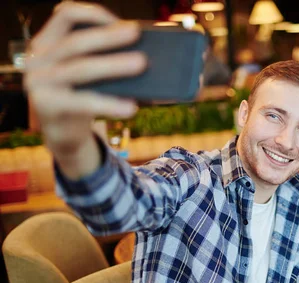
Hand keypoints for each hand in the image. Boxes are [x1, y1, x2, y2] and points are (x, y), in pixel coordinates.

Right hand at [24, 2, 145, 166]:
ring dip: (113, 65)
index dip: (93, 14)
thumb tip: (142, 50)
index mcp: (46, 43)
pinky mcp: (47, 107)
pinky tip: (132, 107)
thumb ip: (101, 58)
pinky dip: (110, 104)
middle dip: (108, 36)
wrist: (63, 134)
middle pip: (75, 42)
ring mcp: (38, 83)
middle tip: (136, 33)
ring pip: (80, 69)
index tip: (122, 21)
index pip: (65, 15)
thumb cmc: (82, 97)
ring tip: (142, 63)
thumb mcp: (86, 75)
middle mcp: (37, 60)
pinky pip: (83, 102)